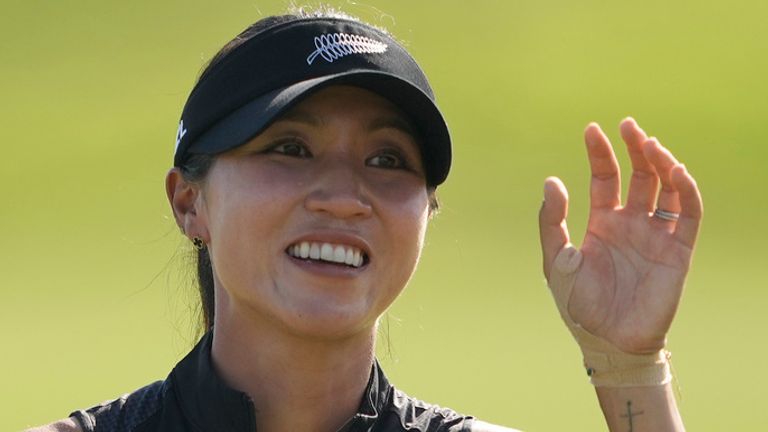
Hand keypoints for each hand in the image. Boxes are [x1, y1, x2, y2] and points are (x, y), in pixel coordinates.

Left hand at [539, 118, 702, 353]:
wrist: (606, 341)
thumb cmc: (578, 304)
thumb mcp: (555, 259)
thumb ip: (551, 221)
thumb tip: (551, 180)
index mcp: (602, 222)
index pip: (606, 177)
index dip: (601, 154)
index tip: (592, 129)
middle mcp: (630, 223)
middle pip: (640, 175)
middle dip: (635, 148)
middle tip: (628, 125)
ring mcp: (655, 235)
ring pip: (666, 188)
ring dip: (662, 163)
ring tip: (649, 142)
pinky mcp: (678, 251)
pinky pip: (688, 215)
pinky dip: (686, 191)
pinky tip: (675, 170)